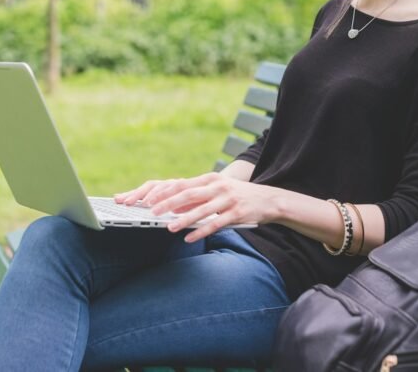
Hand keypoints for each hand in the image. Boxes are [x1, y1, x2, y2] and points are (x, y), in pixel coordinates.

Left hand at [115, 173, 279, 241]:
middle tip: (153, 212)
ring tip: (169, 227)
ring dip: (183, 219)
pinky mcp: (236, 213)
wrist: (268, 199)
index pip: (183, 184)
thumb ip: (198, 196)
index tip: (149, 199)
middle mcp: (218, 187)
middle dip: (169, 203)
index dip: (165, 192)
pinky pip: (215, 224)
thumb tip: (175, 205)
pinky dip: (201, 231)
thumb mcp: (218, 190)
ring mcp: (228, 199)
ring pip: (201, 210)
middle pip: (189, 194)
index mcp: (211, 179)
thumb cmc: (237, 196)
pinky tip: (189, 238)